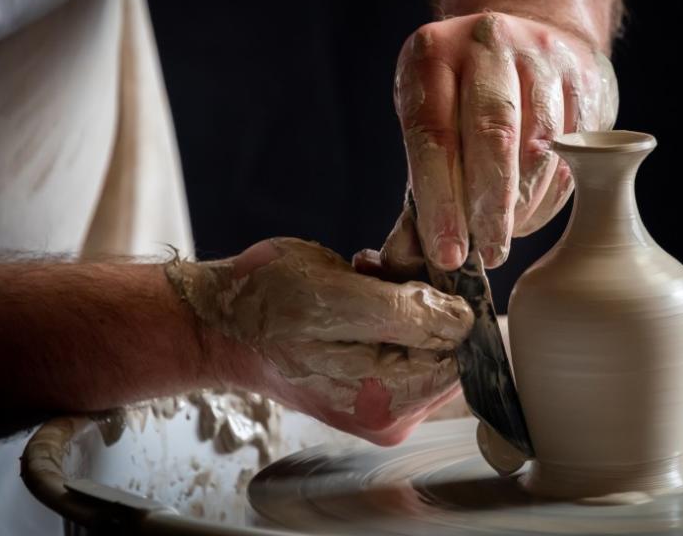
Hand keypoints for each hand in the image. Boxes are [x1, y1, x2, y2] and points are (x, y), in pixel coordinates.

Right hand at [166, 238, 473, 444]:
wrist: (217, 324)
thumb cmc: (264, 308)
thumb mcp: (337, 298)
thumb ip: (409, 314)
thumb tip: (466, 320)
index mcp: (389, 402)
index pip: (464, 353)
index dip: (446, 303)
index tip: (407, 273)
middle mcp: (391, 412)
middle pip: (447, 345)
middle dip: (422, 298)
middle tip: (376, 270)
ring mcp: (380, 400)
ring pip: (426, 334)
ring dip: (403, 295)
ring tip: (360, 277)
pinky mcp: (369, 380)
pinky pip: (402, 336)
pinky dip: (387, 304)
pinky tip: (357, 287)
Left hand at [370, 12, 617, 274]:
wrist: (526, 34)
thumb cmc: (464, 92)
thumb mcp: (427, 115)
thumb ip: (418, 183)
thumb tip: (409, 257)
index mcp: (434, 52)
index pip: (434, 133)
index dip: (440, 200)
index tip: (447, 254)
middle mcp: (489, 43)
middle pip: (494, 135)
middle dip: (490, 207)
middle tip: (487, 256)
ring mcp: (544, 56)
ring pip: (541, 146)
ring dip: (523, 206)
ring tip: (504, 236)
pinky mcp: (586, 79)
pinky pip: (575, 149)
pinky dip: (551, 194)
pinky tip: (531, 212)